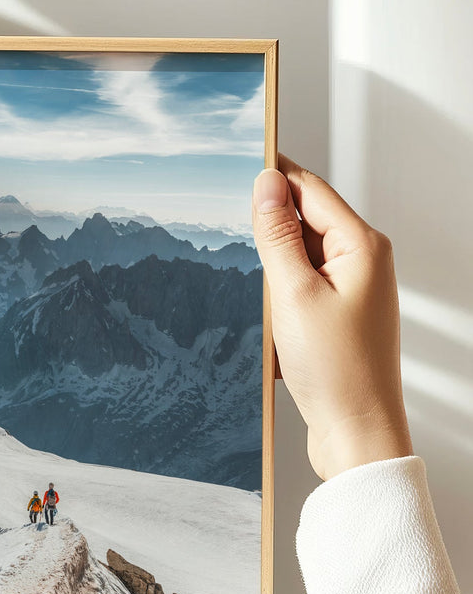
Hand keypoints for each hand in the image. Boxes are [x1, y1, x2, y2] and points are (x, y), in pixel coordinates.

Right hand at [252, 154, 412, 480]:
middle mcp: (363, 261)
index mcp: (362, 246)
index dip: (272, 175)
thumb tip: (266, 184)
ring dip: (270, 264)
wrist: (356, 432)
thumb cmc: (336, 370)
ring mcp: (351, 288)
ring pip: (298, 253)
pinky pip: (300, 283)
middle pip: (304, 218)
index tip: (236, 161)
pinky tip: (265, 313)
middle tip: (230, 231)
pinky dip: (278, 290)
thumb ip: (278, 235)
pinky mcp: (337, 312)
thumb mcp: (293, 294)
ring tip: (255, 291)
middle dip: (267, 225)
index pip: (309, 189)